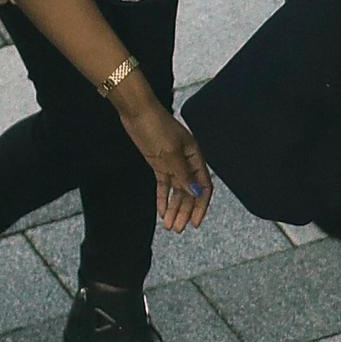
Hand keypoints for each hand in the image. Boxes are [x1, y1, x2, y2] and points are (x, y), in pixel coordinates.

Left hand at [120, 103, 211, 232]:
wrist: (137, 112)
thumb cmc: (157, 127)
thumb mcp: (171, 153)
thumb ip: (183, 174)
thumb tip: (196, 192)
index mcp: (195, 157)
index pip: (203, 186)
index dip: (201, 206)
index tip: (195, 223)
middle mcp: (186, 162)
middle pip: (189, 192)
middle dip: (184, 211)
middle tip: (177, 229)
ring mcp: (172, 163)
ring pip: (176, 191)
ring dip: (173, 208)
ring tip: (168, 226)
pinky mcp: (158, 163)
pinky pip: (163, 185)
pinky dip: (163, 198)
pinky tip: (161, 212)